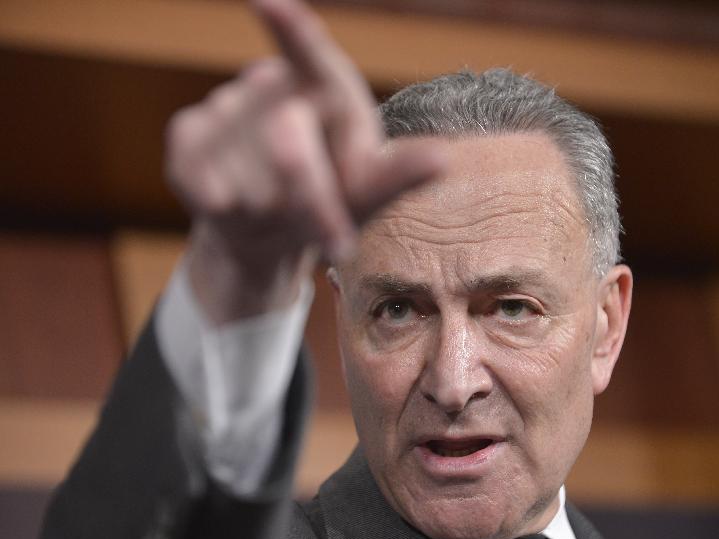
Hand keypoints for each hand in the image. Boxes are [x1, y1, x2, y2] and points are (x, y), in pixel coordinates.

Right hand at [165, 0, 444, 323]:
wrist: (270, 229)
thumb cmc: (334, 199)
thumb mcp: (371, 192)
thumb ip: (399, 174)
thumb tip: (439, 160)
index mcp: (331, 91)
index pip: (314, 57)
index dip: (293, 32)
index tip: (271, 4)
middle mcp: (280, 88)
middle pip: (288, 141)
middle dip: (309, 196)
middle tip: (336, 244)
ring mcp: (229, 106)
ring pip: (245, 176)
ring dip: (265, 212)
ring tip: (274, 212)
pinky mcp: (189, 131)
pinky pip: (196, 169)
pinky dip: (216, 200)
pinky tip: (229, 203)